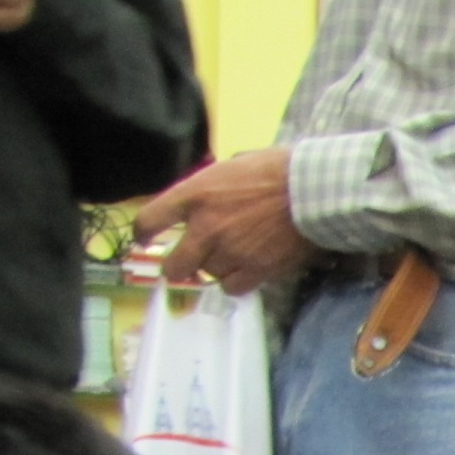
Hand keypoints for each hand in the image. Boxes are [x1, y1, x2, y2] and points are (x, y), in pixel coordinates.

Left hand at [137, 149, 317, 295]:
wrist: (312, 191)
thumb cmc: (275, 170)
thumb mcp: (229, 167)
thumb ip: (209, 190)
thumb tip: (200, 203)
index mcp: (194, 195)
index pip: (148, 221)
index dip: (142, 233)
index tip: (145, 239)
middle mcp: (205, 228)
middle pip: (174, 265)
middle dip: (177, 267)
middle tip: (185, 265)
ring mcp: (230, 252)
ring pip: (209, 275)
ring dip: (216, 268)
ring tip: (234, 256)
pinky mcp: (255, 270)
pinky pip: (233, 287)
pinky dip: (236, 281)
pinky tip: (246, 270)